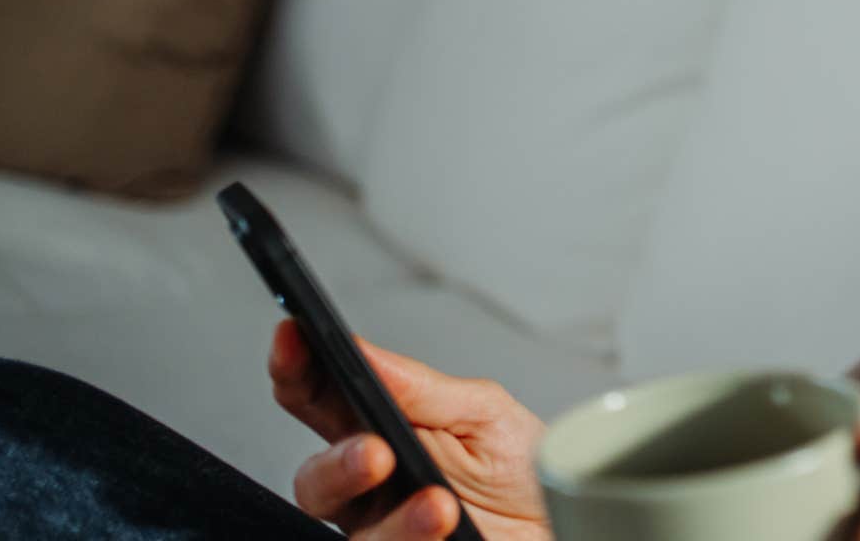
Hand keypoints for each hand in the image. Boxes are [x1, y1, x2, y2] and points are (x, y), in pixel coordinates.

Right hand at [268, 318, 550, 539]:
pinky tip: (443, 528)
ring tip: (438, 503)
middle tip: (376, 452)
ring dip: (391, 521)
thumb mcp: (485, 414)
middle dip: (339, 465)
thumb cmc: (524, 471)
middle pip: (317, 478)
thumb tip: (364, 352)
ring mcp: (385, 529)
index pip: (320, 397)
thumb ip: (423, 389)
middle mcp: (373, 486)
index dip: (297, 368)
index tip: (295, 338)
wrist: (564, 526)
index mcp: (384, 428)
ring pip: (350, 533)